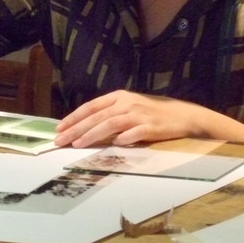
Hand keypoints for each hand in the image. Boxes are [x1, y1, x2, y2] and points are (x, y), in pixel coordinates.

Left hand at [54, 90, 209, 147]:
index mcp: (119, 97)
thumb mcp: (130, 107)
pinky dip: (123, 139)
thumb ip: (111, 114)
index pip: (91, 106)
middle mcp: (127, 103)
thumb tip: (86, 126)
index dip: (74, 117)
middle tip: (60, 140)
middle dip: (76, 128)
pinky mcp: (151, 127)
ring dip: (92, 134)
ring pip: (110, 124)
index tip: (60, 128)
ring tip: (77, 145)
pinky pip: (134, 134)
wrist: (183, 115)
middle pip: (97, 116)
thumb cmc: (153, 112)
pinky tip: (113, 145)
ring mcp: (139, 115)